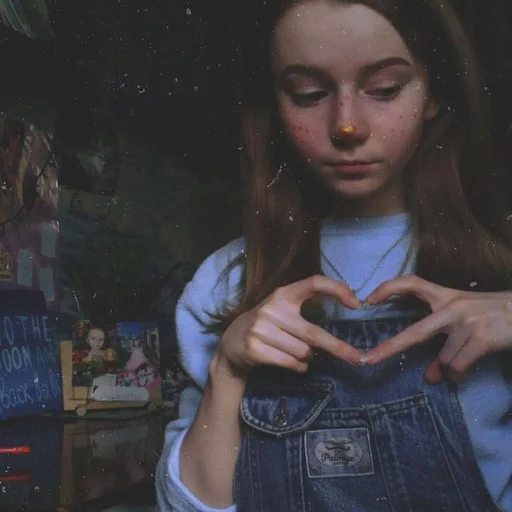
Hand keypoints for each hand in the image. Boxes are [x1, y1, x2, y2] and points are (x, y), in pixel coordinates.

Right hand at [214, 275, 363, 377]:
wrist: (230, 345)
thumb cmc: (265, 326)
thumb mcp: (280, 309)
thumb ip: (303, 310)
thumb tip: (340, 317)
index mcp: (282, 294)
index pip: (314, 282)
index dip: (337, 290)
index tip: (356, 304)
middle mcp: (272, 308)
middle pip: (314, 333)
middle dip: (338, 348)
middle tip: (358, 359)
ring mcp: (262, 329)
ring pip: (303, 352)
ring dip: (308, 359)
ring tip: (298, 356)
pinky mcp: (256, 348)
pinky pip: (291, 363)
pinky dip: (298, 367)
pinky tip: (291, 363)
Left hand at [364, 275, 511, 383]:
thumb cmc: (493, 316)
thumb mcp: (465, 322)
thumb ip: (445, 346)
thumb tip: (431, 378)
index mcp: (446, 296)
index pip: (412, 283)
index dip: (388, 288)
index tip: (368, 300)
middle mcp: (453, 307)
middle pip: (416, 332)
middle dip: (390, 347)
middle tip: (368, 359)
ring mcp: (468, 322)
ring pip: (444, 359)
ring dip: (448, 371)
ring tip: (456, 372)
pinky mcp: (483, 337)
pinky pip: (458, 366)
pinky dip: (457, 376)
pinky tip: (460, 377)